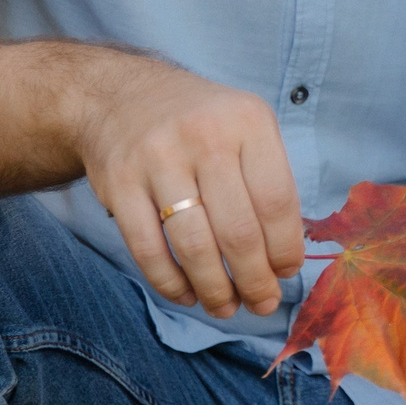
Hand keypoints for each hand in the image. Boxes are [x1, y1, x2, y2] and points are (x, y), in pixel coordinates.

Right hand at [77, 60, 307, 318]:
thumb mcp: (246, 127)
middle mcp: (205, 137)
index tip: (286, 274)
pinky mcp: (119, 184)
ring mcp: (158, 160)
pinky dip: (170, 282)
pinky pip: (147, 249)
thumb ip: (268, 181)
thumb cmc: (199, 123)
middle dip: (254, 280)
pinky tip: (187, 294)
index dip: (285, 249)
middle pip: (238, 231)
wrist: (120, 97)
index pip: (278, 201)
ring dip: (214, 289)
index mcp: (248, 122)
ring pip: (194, 247)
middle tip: (262, 303)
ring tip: (225, 307)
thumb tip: (284, 258)